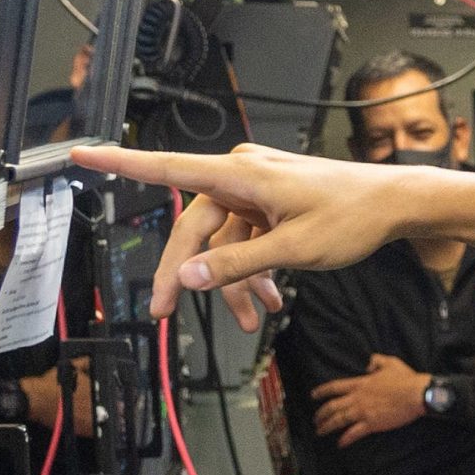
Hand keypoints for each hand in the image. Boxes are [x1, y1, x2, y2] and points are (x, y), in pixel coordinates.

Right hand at [69, 140, 438, 328]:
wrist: (395, 206)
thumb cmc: (352, 216)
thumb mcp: (293, 250)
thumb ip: (237, 265)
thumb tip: (189, 277)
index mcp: (240, 174)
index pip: (166, 168)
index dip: (119, 163)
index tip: (80, 154)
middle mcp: (242, 175)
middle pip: (195, 228)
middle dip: (186, 273)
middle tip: (165, 311)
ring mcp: (257, 190)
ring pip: (224, 241)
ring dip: (233, 281)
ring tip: (251, 319)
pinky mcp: (271, 204)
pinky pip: (247, 240)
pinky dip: (254, 269)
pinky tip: (270, 300)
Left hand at [312, 355, 430, 447]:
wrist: (416, 394)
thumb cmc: (406, 379)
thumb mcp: (391, 363)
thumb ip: (377, 361)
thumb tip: (369, 364)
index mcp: (360, 384)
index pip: (334, 387)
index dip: (322, 392)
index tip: (314, 396)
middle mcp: (357, 398)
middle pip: (332, 406)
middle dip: (321, 414)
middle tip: (315, 420)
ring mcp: (363, 412)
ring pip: (338, 420)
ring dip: (327, 427)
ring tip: (320, 432)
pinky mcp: (372, 424)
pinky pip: (354, 433)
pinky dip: (345, 439)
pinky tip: (340, 444)